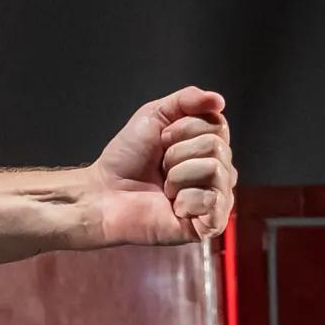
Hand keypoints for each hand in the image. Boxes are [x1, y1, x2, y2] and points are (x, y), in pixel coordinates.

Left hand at [86, 86, 236, 247]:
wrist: (105, 191)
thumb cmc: (127, 158)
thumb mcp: (155, 115)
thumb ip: (187, 99)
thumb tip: (219, 100)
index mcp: (209, 148)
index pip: (218, 126)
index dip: (183, 130)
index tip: (162, 141)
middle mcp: (218, 173)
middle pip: (217, 147)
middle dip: (178, 152)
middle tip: (160, 167)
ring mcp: (216, 199)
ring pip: (216, 170)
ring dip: (178, 174)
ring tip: (164, 186)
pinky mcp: (209, 224)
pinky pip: (213, 200)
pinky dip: (185, 199)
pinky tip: (172, 206)